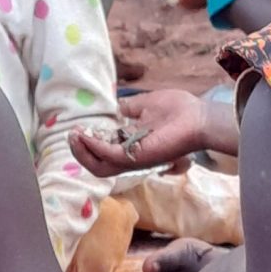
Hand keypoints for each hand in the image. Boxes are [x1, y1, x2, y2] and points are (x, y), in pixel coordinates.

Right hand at [71, 85, 212, 177]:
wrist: (198, 118)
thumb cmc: (178, 111)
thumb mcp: (145, 105)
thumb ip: (128, 108)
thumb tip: (115, 106)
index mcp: (131, 144)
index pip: (102, 152)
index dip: (87, 143)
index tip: (78, 129)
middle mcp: (130, 156)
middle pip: (97, 165)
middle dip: (79, 152)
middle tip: (71, 135)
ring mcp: (133, 159)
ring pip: (99, 166)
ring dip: (82, 152)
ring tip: (74, 136)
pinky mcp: (136, 157)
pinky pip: (108, 156)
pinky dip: (94, 146)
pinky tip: (85, 134)